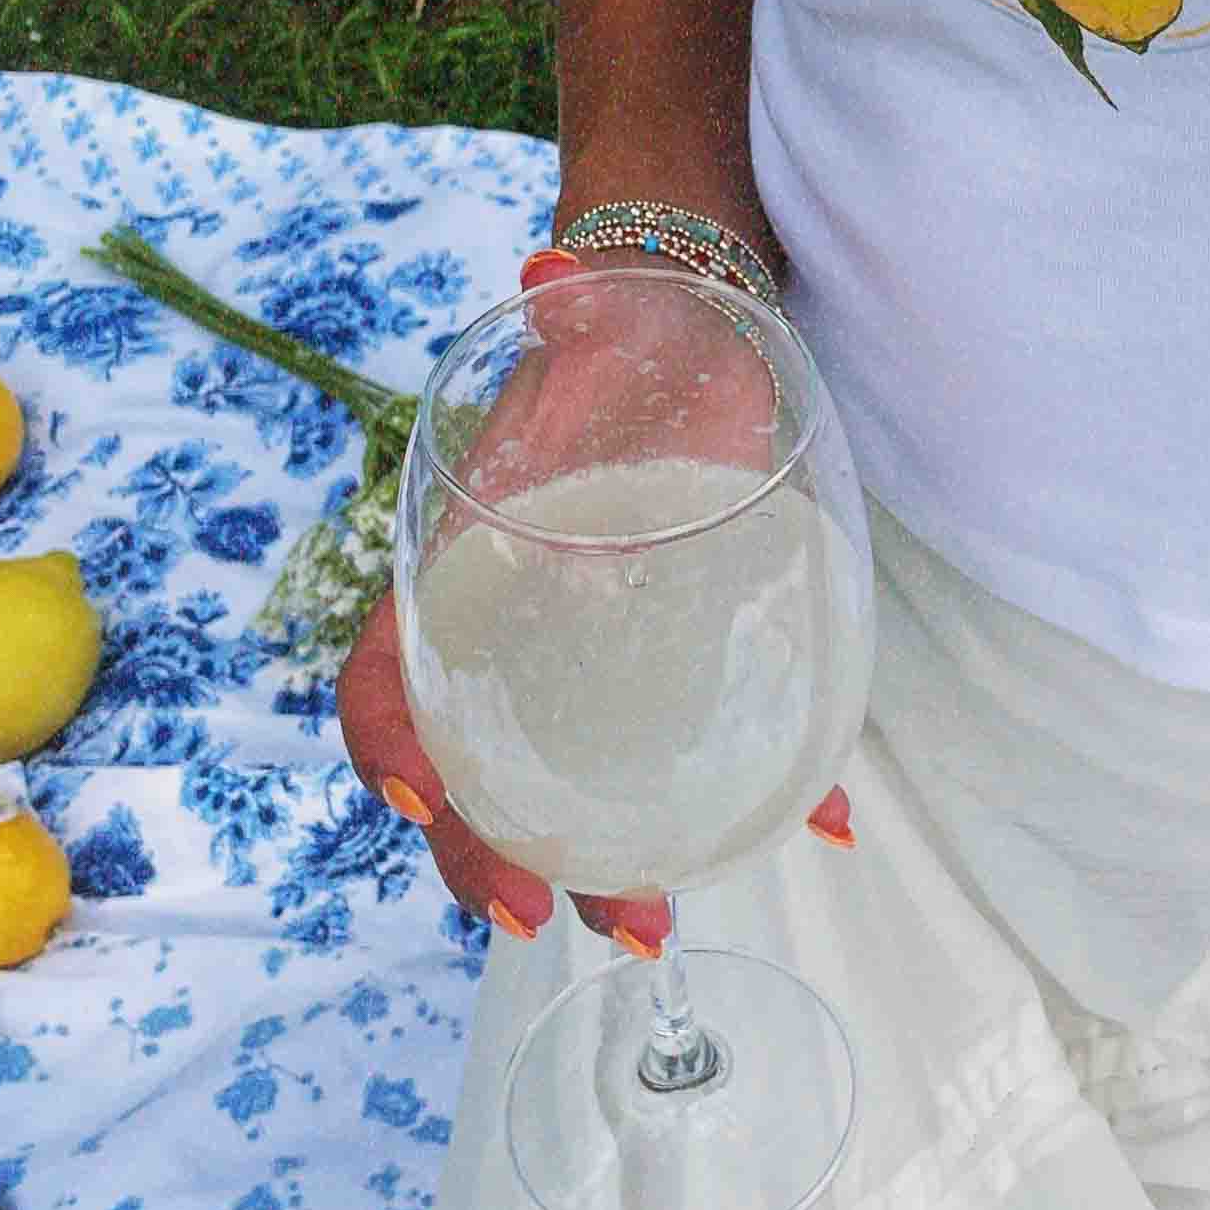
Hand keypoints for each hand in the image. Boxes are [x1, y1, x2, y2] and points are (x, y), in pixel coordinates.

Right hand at [337, 251, 785, 952]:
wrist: (685, 322)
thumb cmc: (619, 331)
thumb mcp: (588, 329)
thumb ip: (568, 320)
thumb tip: (555, 285)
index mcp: (462, 567)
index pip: (390, 675)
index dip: (391, 744)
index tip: (428, 798)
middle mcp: (508, 630)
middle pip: (474, 770)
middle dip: (504, 859)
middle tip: (575, 916)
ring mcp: (587, 656)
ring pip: (564, 786)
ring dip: (602, 864)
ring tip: (654, 923)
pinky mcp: (679, 652)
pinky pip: (690, 744)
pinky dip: (746, 791)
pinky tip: (818, 817)